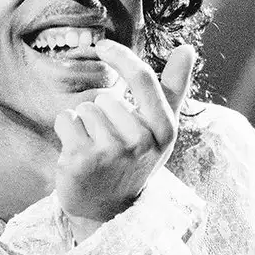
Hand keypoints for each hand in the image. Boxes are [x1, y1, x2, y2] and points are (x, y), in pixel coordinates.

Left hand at [53, 41, 194, 240]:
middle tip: (109, 141)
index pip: (143, 79)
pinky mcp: (82, 158)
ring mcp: (112, 151)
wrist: (106, 208)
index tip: (102, 45)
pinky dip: (66, 129)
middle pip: (106, 96)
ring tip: (95, 147)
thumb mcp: (160, 129)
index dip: (121, 56)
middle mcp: (141, 141)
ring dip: (84, 123)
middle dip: (101, 112)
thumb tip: (188, 48)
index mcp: (164, 129)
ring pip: (85, 108)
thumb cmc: (134, 159)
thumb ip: (174, 87)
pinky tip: (77, 151)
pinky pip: (67, 119)